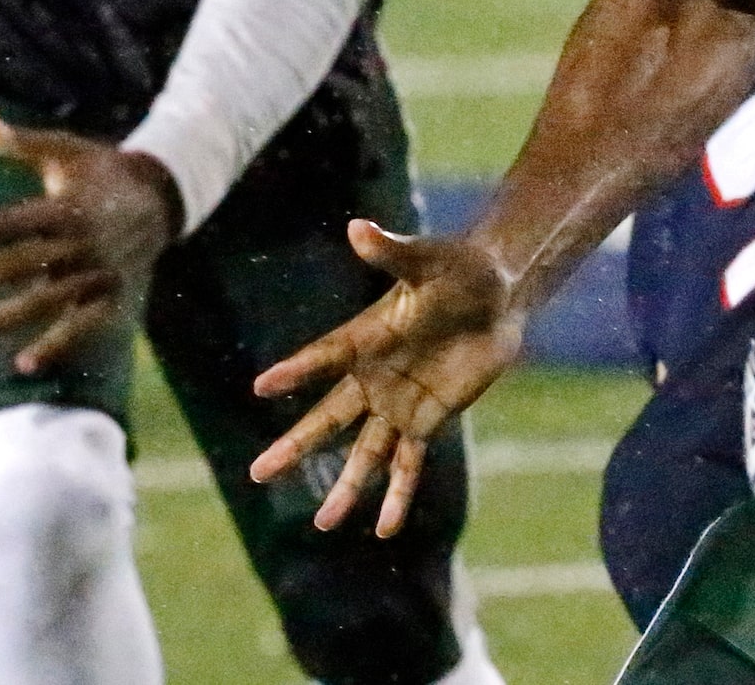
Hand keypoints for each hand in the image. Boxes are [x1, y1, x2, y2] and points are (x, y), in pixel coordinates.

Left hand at [0, 109, 180, 375]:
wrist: (163, 196)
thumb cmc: (102, 171)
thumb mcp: (66, 150)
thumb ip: (21, 141)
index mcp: (69, 206)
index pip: (17, 221)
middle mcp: (83, 241)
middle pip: (22, 261)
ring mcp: (98, 270)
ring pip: (46, 298)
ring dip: (5, 317)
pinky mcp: (112, 293)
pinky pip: (83, 323)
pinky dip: (57, 344)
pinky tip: (24, 365)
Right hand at [251, 223, 525, 536]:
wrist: (499, 296)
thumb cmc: (460, 268)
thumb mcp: (428, 259)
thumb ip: (392, 251)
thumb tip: (358, 226)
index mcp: (368, 336)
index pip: (325, 357)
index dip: (297, 370)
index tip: (260, 386)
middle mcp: (375, 376)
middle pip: (328, 417)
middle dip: (296, 446)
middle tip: (256, 473)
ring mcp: (399, 403)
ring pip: (365, 453)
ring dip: (346, 487)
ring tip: (322, 524)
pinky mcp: (428, 420)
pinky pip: (409, 464)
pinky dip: (398, 495)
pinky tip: (383, 528)